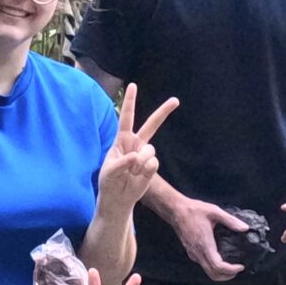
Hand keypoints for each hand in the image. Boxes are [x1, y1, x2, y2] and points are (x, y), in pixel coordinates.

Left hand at [96, 84, 176, 215]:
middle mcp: (136, 144)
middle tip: (176, 100)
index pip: (126, 117)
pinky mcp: (152, 166)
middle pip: (152, 124)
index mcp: (122, 139)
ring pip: (150, 151)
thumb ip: (121, 163)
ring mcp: (145, 155)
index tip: (133, 85)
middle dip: (164, 112)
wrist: (118, 199)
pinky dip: (145, 172)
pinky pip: (153, 164)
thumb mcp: (109, 172)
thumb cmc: (109, 182)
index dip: (130, 101)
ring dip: (139, 163)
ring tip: (131, 173)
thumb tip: (136, 158)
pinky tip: (138, 177)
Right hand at [166, 192, 246, 280]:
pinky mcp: (191, 252)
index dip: (230, 270)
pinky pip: (203, 265)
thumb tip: (245, 228)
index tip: (240, 266)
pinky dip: (214, 268)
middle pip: (213, 274)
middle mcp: (197, 252)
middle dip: (227, 276)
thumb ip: (231, 220)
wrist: (175, 211)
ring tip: (232, 267)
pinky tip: (221, 259)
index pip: (217, 266)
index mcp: (204, 244)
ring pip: (207, 271)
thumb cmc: (194, 210)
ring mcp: (193, 254)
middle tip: (238, 269)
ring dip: (220, 274)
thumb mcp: (214, 211)